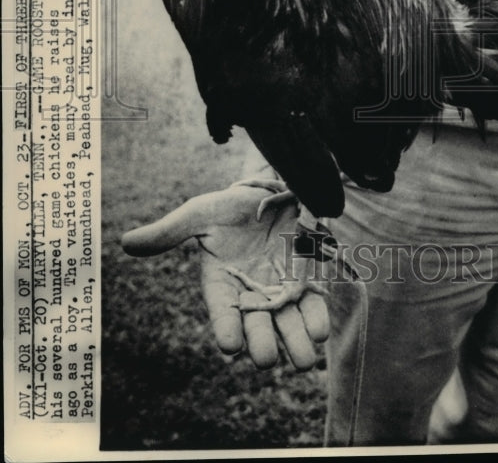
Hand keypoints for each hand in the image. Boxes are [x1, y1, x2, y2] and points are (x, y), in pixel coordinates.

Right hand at [121, 182, 329, 369]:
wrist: (270, 192)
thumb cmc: (229, 207)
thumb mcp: (199, 213)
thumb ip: (170, 231)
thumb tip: (125, 242)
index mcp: (222, 286)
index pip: (223, 315)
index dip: (227, 329)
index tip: (231, 346)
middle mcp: (251, 296)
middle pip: (258, 330)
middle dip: (264, 346)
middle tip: (267, 357)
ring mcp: (281, 292)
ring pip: (289, 327)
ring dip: (297, 344)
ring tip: (304, 359)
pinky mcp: (306, 282)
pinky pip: (312, 306)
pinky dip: (316, 318)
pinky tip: (318, 329)